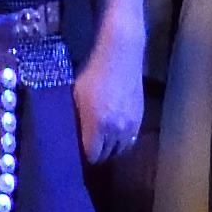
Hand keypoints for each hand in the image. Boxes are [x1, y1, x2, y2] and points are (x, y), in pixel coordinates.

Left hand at [74, 40, 146, 166]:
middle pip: (107, 154)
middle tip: (89, 145)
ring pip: (121, 149)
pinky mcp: (140, 117)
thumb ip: (75, 119)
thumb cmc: (92, 74)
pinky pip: (131, 139)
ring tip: (103, 141)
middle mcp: (116, 129)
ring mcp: (130, 124)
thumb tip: (71, 135)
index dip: (84, 155)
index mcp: (97, 124)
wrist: (121, 56)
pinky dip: (122, 140)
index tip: (78, 150)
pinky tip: (115, 133)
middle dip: (97, 153)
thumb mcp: (75, 96)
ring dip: (111, 148)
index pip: (92, 155)